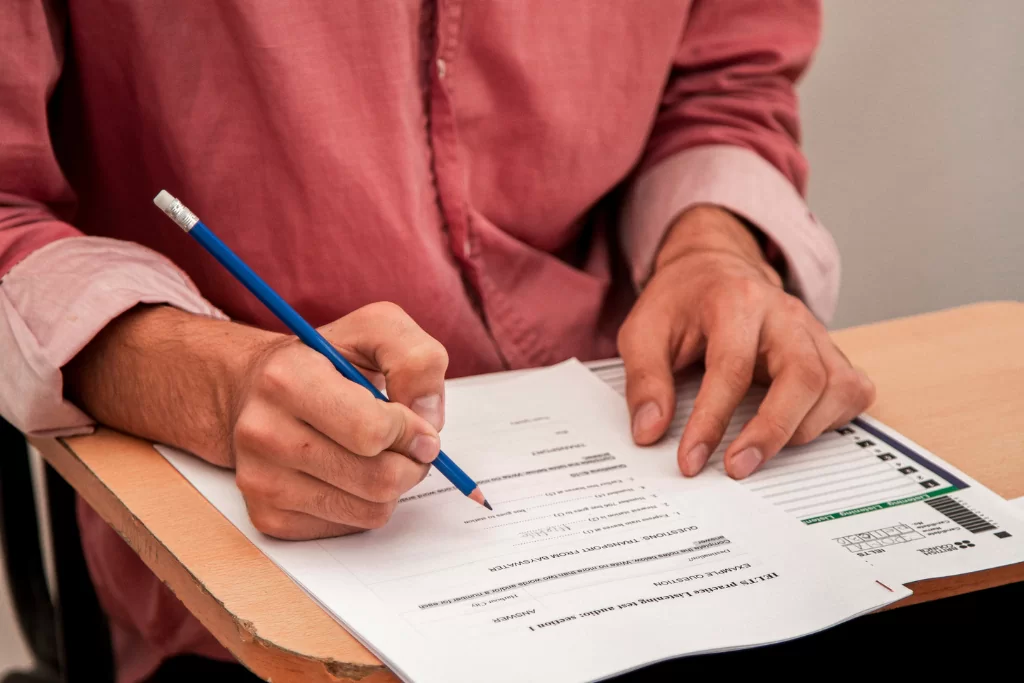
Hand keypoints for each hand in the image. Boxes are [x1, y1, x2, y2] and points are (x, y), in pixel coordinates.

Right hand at [230, 302, 447, 538]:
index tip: (417, 422)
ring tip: (377, 454)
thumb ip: (416, 359)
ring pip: (370, 510)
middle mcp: (263, 432)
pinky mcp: (267, 517)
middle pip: (379, 479)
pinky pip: (349, 528)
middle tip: (408, 443)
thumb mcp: (375, 331)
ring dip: (393, 484)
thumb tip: (429, 420)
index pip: (372, 431)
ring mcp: (260, 480)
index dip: (411, 431)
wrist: (257, 390)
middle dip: (411, 462)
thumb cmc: (325, 361)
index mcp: (287, 378)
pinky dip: (365, 503)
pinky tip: (349, 473)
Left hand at [618, 205, 874, 479]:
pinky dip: (830, 421)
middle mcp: (785, 314)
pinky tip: (794, 431)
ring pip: (836, 386)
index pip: (732, 368)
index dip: (711, 421)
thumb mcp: (642, 331)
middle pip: (804, 376)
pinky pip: (852, 391)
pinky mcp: (831, 350)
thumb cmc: (680, 303)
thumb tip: (650, 433)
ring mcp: (814, 332)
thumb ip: (645, 380)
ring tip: (757, 451)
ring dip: (801, 431)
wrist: (714, 269)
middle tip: (738, 468)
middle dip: (772, 431)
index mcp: (736, 301)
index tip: (691, 461)